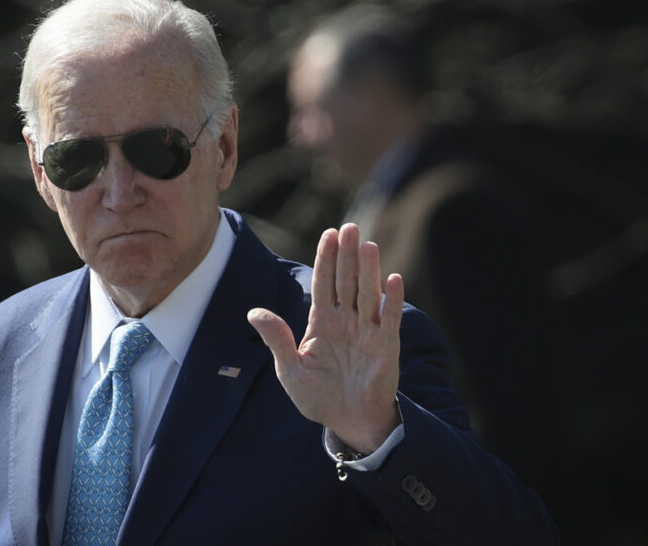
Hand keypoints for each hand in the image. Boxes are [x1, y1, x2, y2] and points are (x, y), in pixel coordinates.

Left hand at [248, 223, 403, 452]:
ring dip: (368, 270)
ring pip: (367, 294)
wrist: (349, 422)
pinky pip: (389, 319)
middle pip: (346, 281)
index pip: (324, 283)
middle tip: (348, 227)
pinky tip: (393, 278)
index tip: (328, 233)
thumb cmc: (318, 397)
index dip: (325, 258)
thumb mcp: (290, 370)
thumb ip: (276, 339)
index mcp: (322, 322)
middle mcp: (346, 321)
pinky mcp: (386, 346)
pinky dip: (392, 300)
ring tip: (366, 245)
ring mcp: (367, 331)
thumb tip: (254, 312)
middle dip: (346, 255)